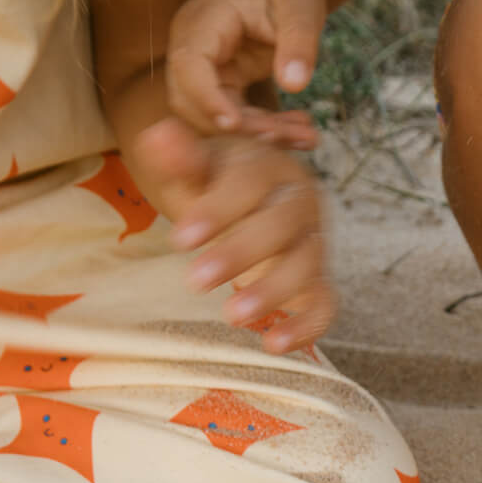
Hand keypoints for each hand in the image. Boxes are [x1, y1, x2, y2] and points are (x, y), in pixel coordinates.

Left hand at [135, 116, 334, 352]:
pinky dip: (304, 327)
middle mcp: (303, 204)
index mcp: (273, 168)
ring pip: (306, 265)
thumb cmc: (221, 189)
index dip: (218, 210)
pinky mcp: (320, 283)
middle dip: (240, 253)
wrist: (256, 209)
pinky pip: (324, 306)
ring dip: (272, 291)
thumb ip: (182, 160)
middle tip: (195, 281)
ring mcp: (316, 245)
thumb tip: (157, 137)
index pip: (250, 183)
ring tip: (231, 316)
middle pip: (282, 224)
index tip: (179, 240)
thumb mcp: (199, 172)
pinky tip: (272, 345)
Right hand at [166, 0, 326, 139]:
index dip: (207, 99)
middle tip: (286, 137)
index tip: (234, 125)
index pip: (189, 67)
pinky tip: (302, 133)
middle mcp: (196, 52)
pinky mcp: (227, 90)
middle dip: (239, 129)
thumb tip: (293, 85)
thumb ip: (298, 39)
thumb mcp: (297, 6)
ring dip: (260, 137)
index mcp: (202, 23)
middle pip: (195, 104)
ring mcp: (209, 74)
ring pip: (218, 122)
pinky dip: (270, 132)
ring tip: (306, 136)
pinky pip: (241, 123)